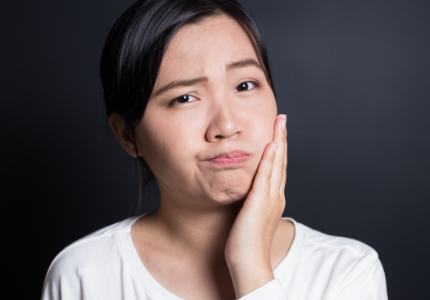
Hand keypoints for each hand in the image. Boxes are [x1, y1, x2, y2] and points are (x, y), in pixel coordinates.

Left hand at [225, 114, 287, 295]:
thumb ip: (253, 203)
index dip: (278, 148)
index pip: (277, 168)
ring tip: (279, 123)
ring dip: (278, 142)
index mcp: (273, 199)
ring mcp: (269, 198)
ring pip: (276, 164)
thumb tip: (249, 195)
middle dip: (281, 138)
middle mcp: (275, 195)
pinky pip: (265, 176)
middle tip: (282, 119)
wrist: (250, 262)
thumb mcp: (251, 217)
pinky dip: (270, 160)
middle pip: (280, 161)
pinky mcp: (260, 202)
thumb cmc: (247, 243)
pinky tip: (271, 145)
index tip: (277, 132)